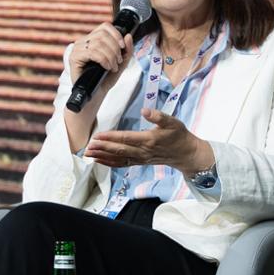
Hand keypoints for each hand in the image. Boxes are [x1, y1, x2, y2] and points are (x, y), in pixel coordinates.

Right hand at [66, 22, 134, 85]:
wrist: (96, 96)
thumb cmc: (105, 80)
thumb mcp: (120, 63)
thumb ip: (126, 51)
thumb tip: (128, 36)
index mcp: (92, 40)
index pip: (105, 26)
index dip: (116, 34)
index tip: (123, 47)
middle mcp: (83, 42)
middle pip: (102, 34)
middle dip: (115, 48)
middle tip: (118, 61)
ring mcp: (77, 49)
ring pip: (98, 43)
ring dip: (110, 55)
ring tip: (113, 66)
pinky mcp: (74, 58)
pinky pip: (92, 52)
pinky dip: (103, 59)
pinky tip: (107, 67)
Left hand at [83, 108, 214, 172]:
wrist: (185, 153)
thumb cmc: (178, 135)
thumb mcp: (172, 122)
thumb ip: (158, 116)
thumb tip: (145, 111)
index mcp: (149, 140)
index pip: (126, 138)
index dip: (111, 137)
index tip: (98, 136)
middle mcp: (142, 151)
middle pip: (119, 150)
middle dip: (102, 148)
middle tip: (88, 146)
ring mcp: (140, 158)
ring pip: (118, 158)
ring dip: (103, 156)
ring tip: (89, 154)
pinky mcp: (139, 162)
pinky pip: (122, 164)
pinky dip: (110, 163)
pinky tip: (99, 160)